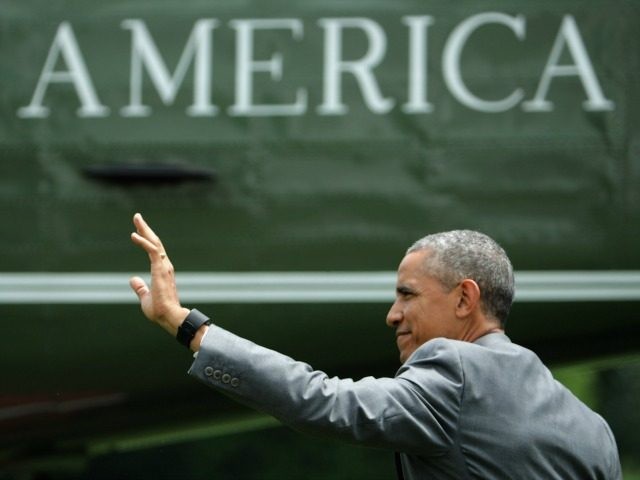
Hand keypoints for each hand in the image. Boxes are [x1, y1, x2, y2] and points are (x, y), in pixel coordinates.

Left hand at [129, 213, 189, 335]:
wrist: (168, 317)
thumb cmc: (160, 310)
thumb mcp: (146, 297)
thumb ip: (140, 287)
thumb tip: (133, 279)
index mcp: (162, 271)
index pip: (154, 251)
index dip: (146, 239)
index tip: (137, 231)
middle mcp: (165, 266)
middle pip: (155, 243)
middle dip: (146, 229)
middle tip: (137, 217)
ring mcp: (163, 267)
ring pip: (154, 243)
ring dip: (145, 230)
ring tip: (136, 219)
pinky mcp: (160, 270)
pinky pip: (151, 251)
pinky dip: (143, 242)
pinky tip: (134, 235)